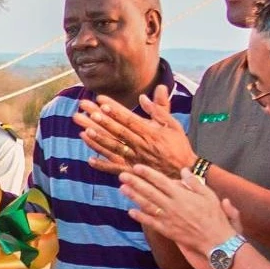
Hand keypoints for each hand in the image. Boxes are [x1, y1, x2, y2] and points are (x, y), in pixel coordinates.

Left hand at [77, 88, 195, 175]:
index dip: (115, 110)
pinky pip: (116, 168)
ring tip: (85, 131)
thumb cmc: (178, 145)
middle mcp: (141, 145)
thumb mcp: (173, 125)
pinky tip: (90, 160)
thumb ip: (158, 110)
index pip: (129, 119)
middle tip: (88, 112)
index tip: (101, 101)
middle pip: (118, 131)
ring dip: (99, 140)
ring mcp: (136, 158)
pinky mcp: (134, 170)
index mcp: (150, 132)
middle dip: (102, 121)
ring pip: (114, 148)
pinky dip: (103, 165)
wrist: (184, 171)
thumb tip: (143, 97)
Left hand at [120, 164, 238, 254]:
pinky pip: (150, 222)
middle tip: (122, 175)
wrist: (215, 240)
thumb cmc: (214, 216)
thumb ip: (194, 182)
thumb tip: (183, 170)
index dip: (147, 173)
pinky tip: (130, 211)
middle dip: (135, 182)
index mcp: (181, 195)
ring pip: (147, 205)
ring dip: (133, 196)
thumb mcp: (209, 195)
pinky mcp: (167, 230)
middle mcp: (171, 205)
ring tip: (122, 188)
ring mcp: (167, 218)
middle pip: (149, 191)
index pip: (161, 181)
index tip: (136, 167)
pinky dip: (140, 217)